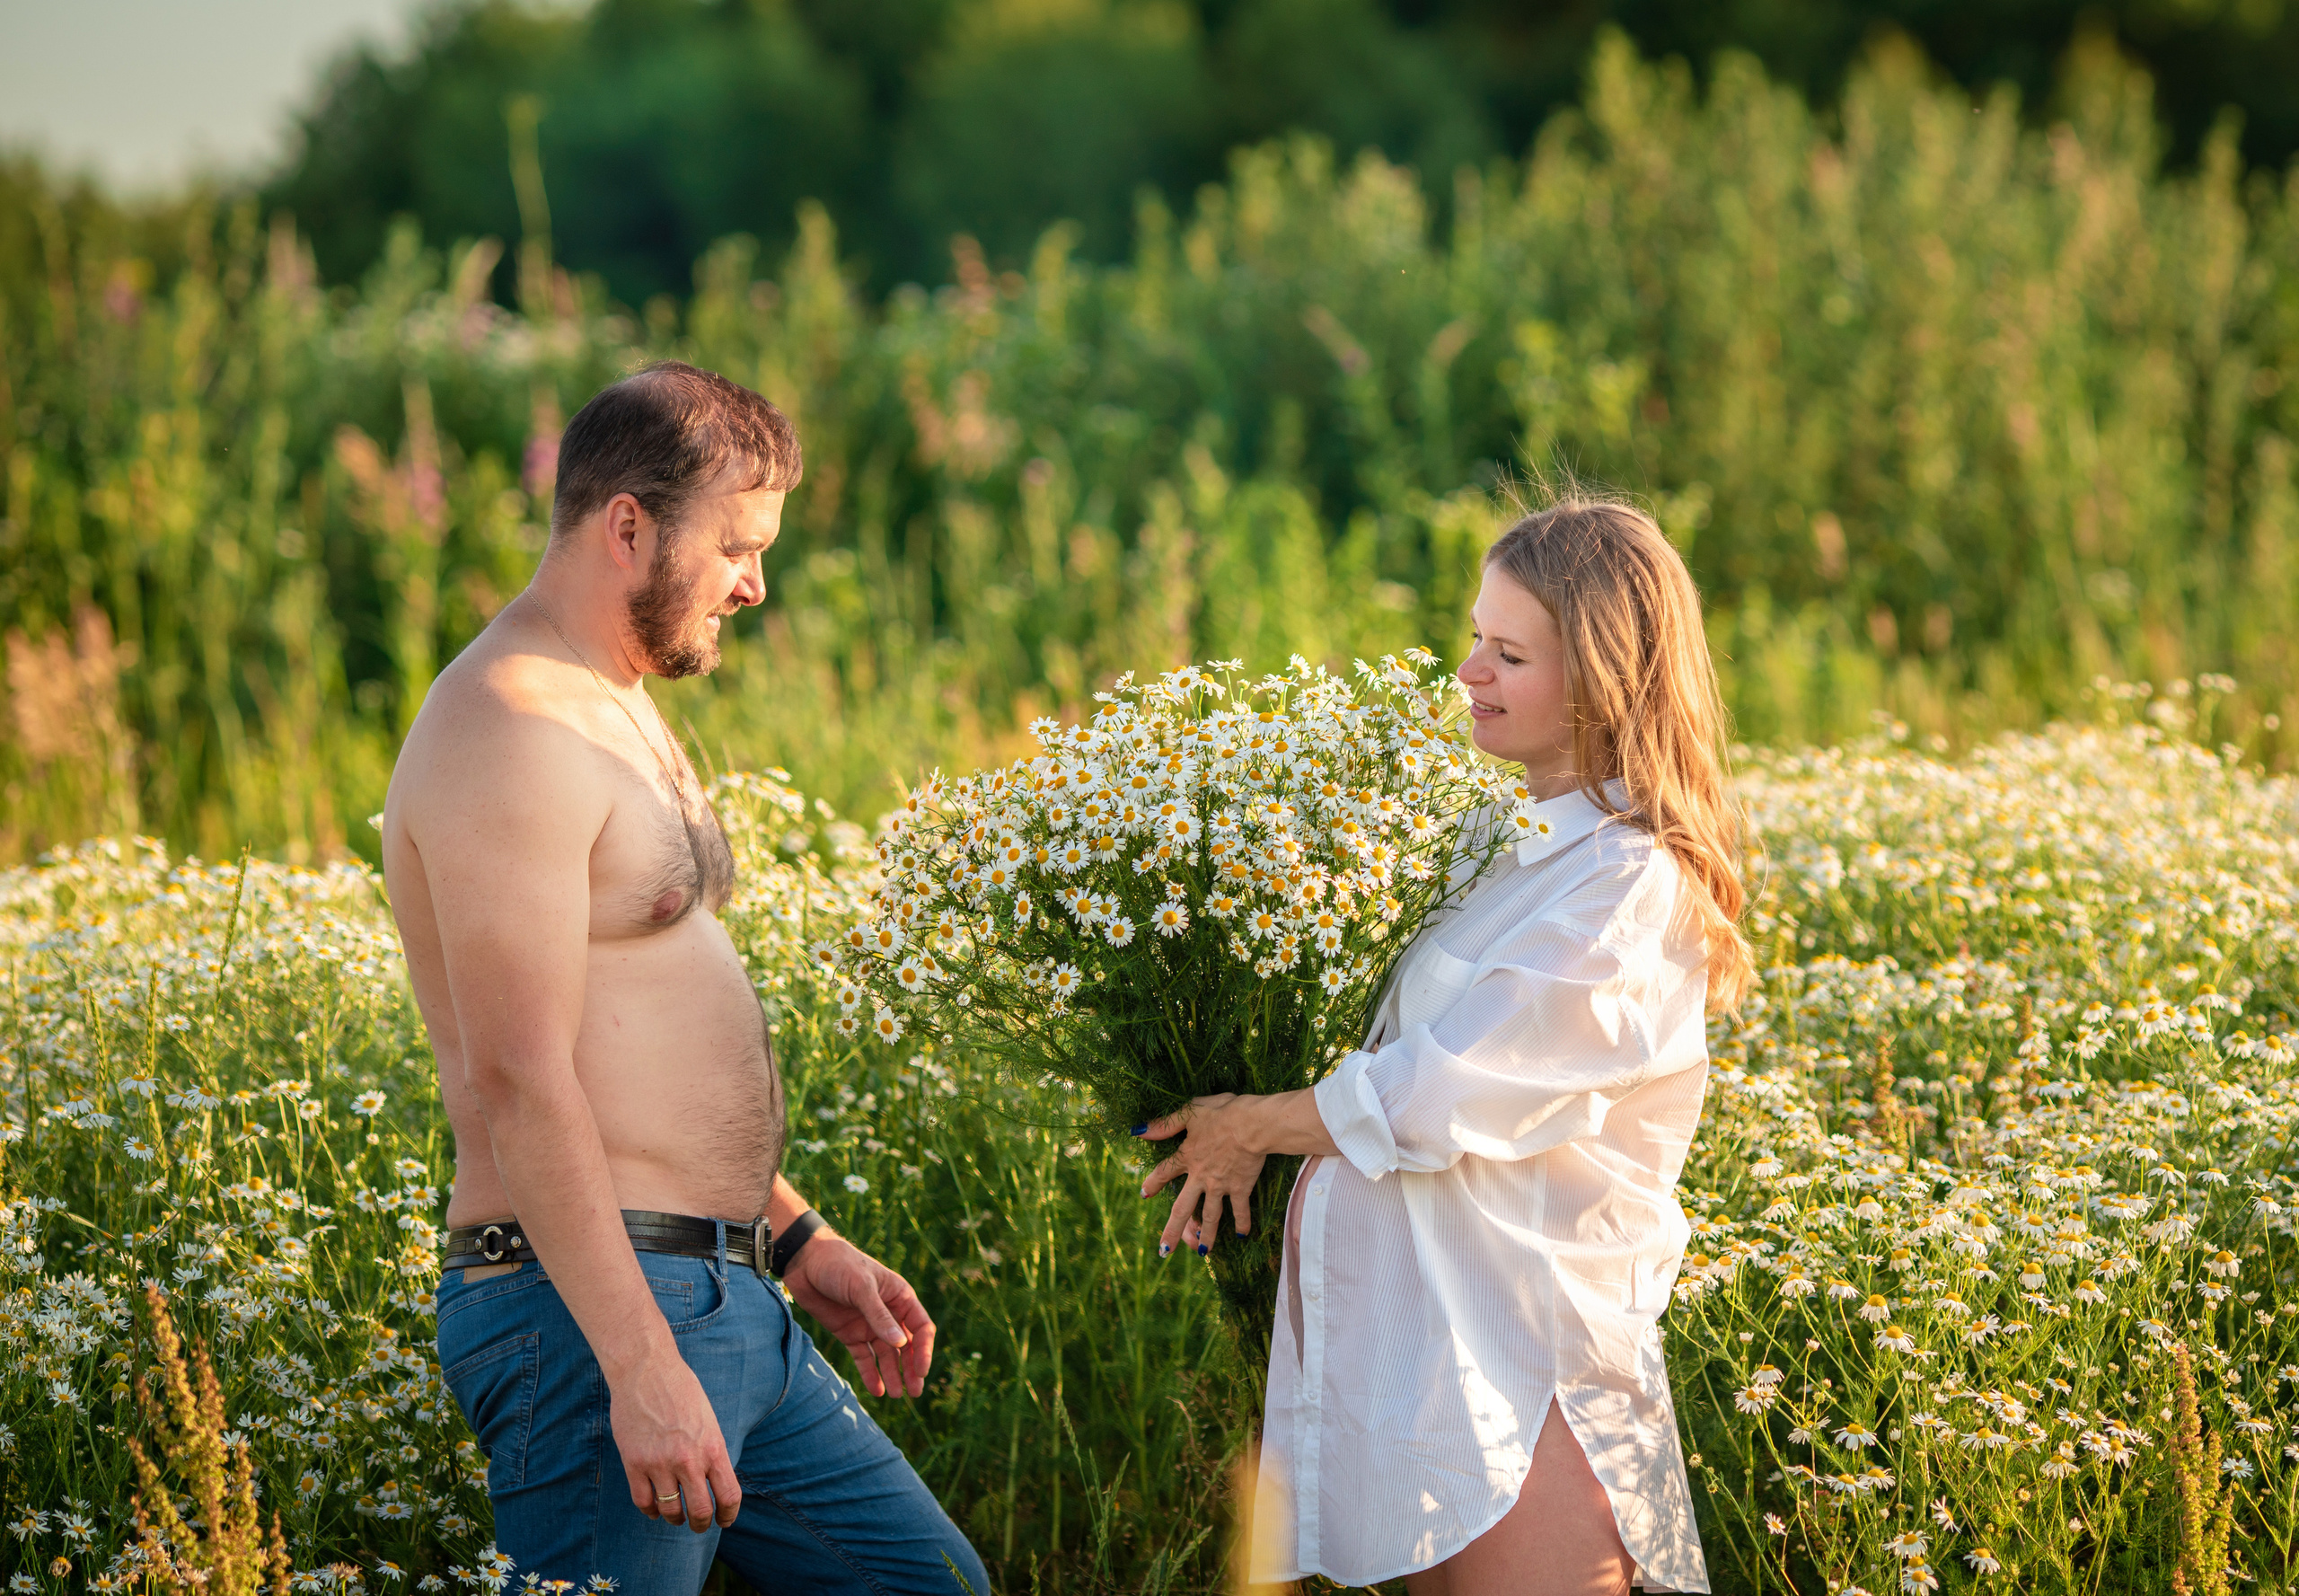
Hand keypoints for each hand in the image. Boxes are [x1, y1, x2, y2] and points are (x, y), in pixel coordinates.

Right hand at [609, 1348, 739, 1531]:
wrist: (646, 1370)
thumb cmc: (681, 1391)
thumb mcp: (709, 1420)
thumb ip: (712, 1452)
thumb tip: (714, 1484)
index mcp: (713, 1447)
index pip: (729, 1496)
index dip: (728, 1514)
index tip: (724, 1520)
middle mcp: (688, 1460)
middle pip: (701, 1511)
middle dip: (702, 1524)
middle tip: (699, 1525)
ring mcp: (660, 1463)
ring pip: (671, 1511)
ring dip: (675, 1519)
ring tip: (676, 1516)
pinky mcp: (634, 1463)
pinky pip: (643, 1502)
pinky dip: (651, 1511)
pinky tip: (655, 1508)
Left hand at [782, 1232, 936, 1398]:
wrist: (805, 1262)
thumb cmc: (839, 1264)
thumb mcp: (861, 1287)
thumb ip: (879, 1316)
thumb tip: (900, 1345)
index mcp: (900, 1296)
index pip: (920, 1327)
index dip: (923, 1350)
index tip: (921, 1371)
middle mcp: (888, 1313)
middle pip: (906, 1345)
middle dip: (911, 1368)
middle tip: (915, 1392)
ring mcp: (868, 1324)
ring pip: (886, 1355)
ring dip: (892, 1374)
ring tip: (897, 1396)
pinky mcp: (849, 1334)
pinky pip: (864, 1357)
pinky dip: (870, 1374)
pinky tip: (877, 1391)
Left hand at [1138, 1093, 1267, 1256]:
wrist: (1252, 1125)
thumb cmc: (1222, 1113)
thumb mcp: (1190, 1112)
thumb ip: (1164, 1124)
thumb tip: (1137, 1131)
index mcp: (1187, 1156)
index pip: (1164, 1172)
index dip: (1152, 1183)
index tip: (1143, 1194)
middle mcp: (1200, 1177)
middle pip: (1182, 1208)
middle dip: (1172, 1231)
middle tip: (1164, 1250)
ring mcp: (1220, 1186)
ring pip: (1210, 1216)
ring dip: (1207, 1235)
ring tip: (1202, 1252)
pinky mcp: (1240, 1188)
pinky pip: (1240, 1210)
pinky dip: (1242, 1223)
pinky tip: (1243, 1236)